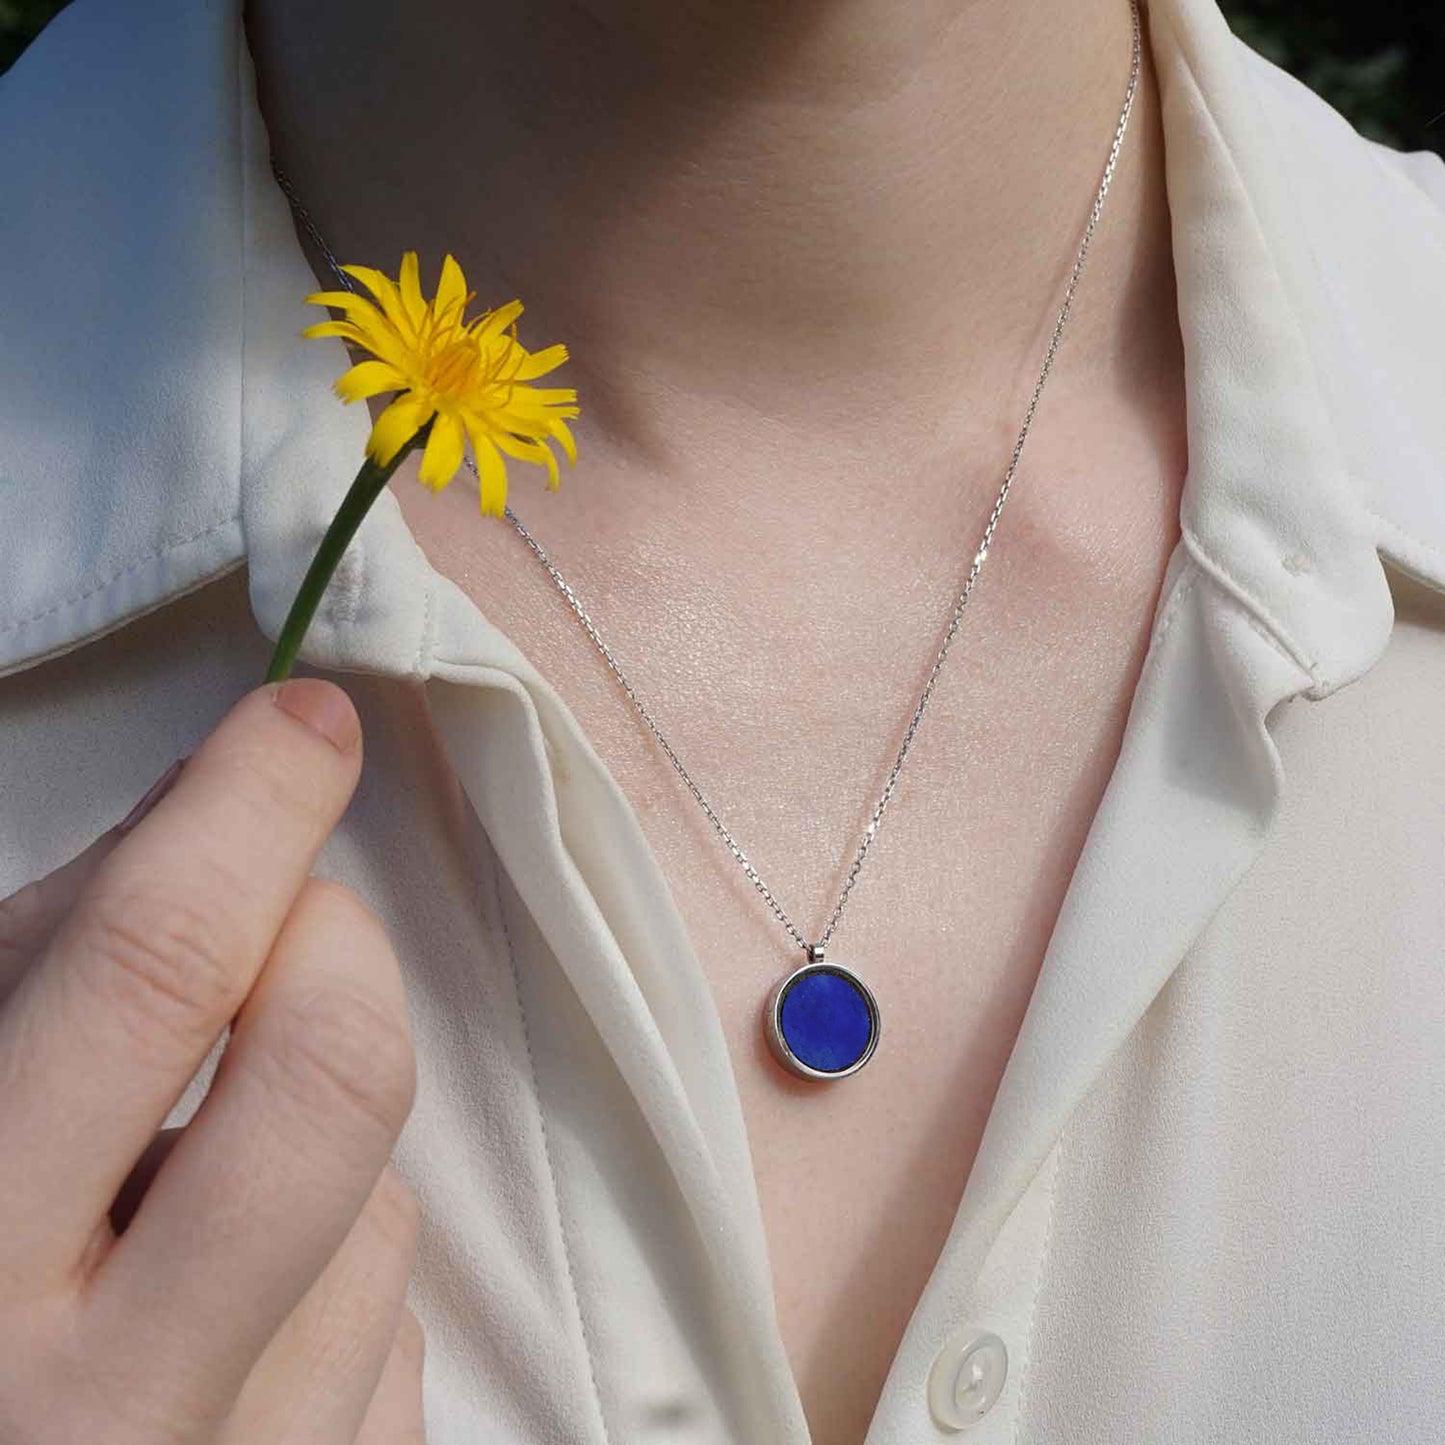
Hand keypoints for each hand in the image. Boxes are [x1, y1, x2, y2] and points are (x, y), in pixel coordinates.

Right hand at [0, 679, 424, 1442]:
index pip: (153, 973)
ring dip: (313, 1145)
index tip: (306, 722)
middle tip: (281, 927)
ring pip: (386, 1206)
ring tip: (184, 1193)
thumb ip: (41, 972)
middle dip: (333, 943)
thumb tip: (210, 812)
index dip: (246, 812)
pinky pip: (397, 1327)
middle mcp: (117, 1407)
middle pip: (336, 1072)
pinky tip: (231, 1306)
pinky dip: (335, 1269)